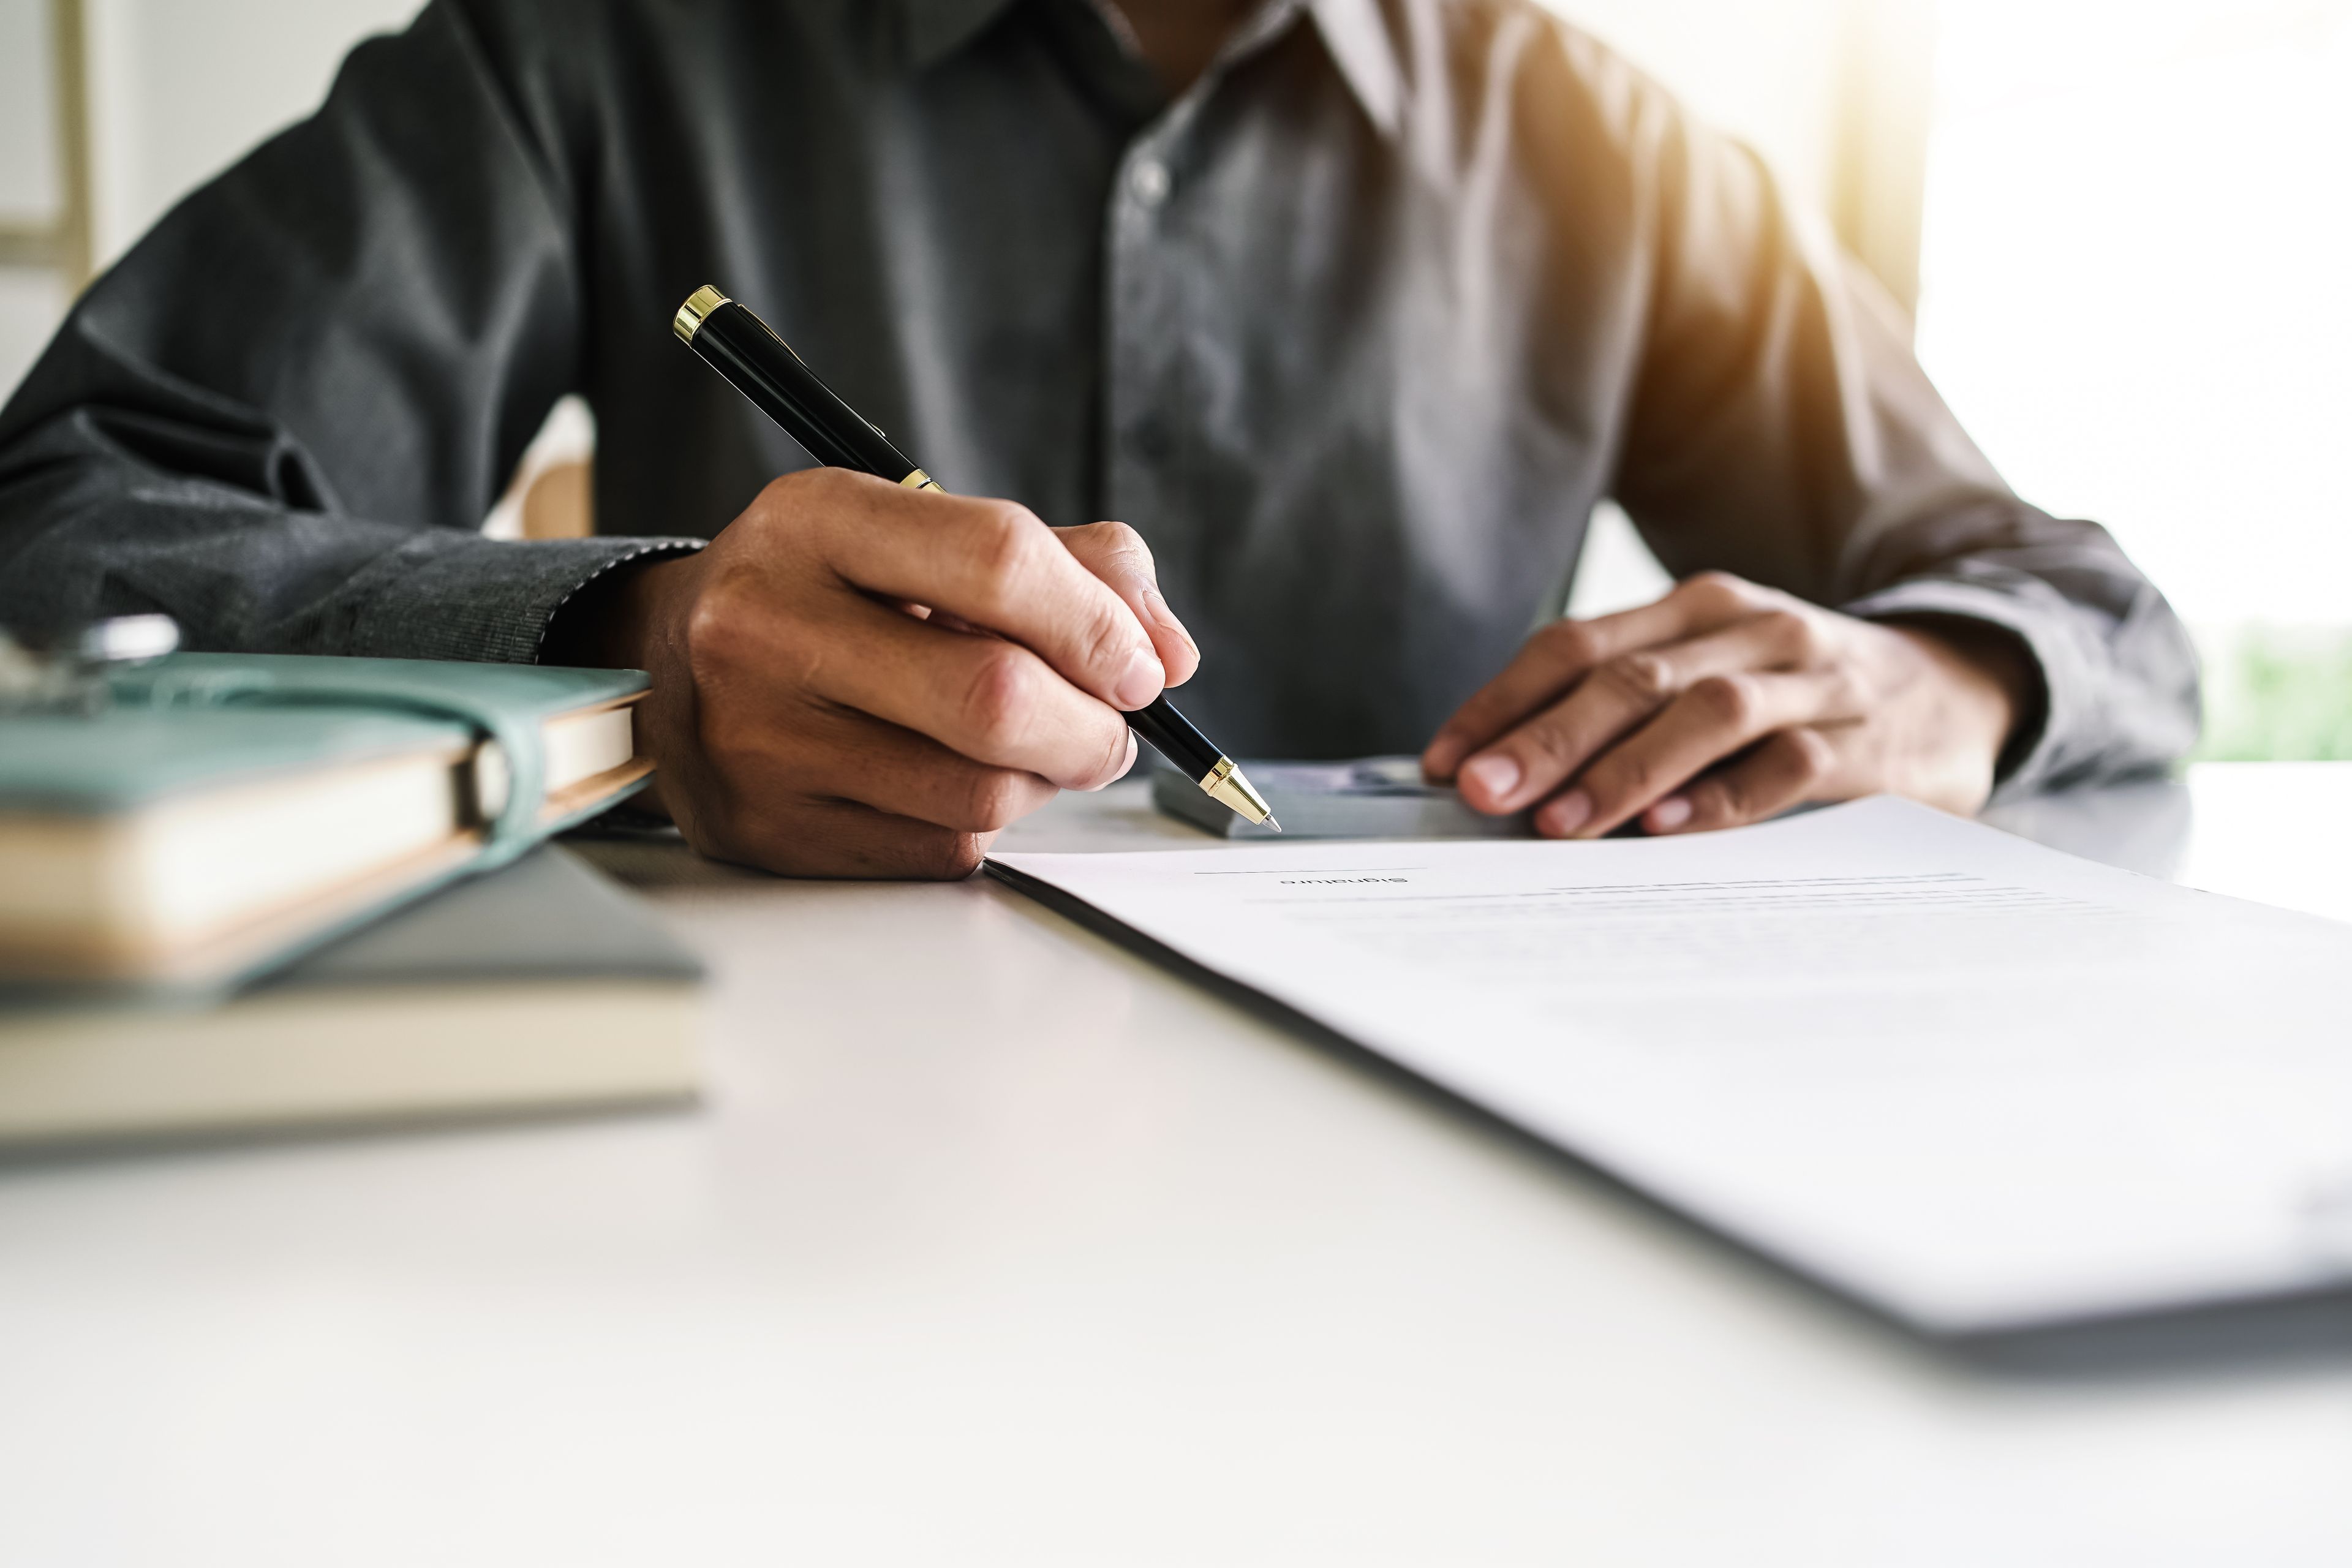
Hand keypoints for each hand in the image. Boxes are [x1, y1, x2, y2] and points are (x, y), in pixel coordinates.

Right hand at [560, 468, 1197, 877]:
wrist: (671, 665)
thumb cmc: (833, 594)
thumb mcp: (925, 534)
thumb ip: (1072, 566)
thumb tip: (1166, 654)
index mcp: (816, 521)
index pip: (998, 560)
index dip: (1099, 623)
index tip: (1139, 665)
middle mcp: (767, 623)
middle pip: (995, 696)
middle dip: (1093, 725)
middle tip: (1111, 727)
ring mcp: (757, 737)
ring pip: (979, 792)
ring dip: (1045, 781)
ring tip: (1034, 750)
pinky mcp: (767, 829)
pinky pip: (938, 850)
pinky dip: (984, 825)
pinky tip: (960, 783)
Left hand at [1421, 572, 2032, 837]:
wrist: (1960, 685)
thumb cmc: (1800, 694)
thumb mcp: (1712, 673)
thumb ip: (1625, 709)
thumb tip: (1501, 775)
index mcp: (1694, 606)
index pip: (1576, 645)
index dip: (1503, 703)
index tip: (1443, 764)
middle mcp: (1749, 628)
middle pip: (1629, 678)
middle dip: (1544, 739)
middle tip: (1482, 795)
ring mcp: (1814, 679)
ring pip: (1705, 712)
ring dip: (1624, 771)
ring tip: (1559, 824)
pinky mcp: (1869, 739)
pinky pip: (1789, 764)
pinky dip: (1724, 798)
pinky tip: (1669, 830)